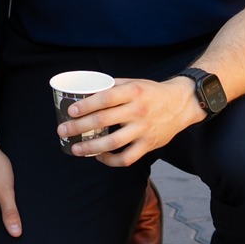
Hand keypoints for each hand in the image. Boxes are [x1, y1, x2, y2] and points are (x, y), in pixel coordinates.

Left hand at [60, 76, 206, 167]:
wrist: (182, 104)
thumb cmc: (152, 92)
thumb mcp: (133, 83)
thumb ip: (111, 88)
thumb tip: (85, 92)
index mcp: (133, 92)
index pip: (104, 98)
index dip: (85, 105)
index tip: (70, 111)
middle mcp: (138, 111)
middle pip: (103, 120)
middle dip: (79, 127)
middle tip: (62, 130)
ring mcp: (144, 129)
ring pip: (113, 142)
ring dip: (91, 147)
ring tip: (76, 149)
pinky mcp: (149, 145)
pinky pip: (127, 158)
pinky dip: (111, 160)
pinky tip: (99, 157)